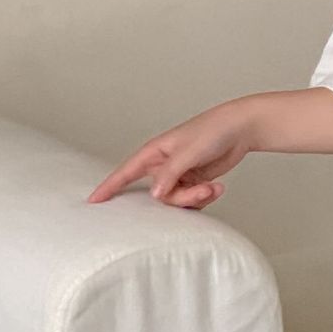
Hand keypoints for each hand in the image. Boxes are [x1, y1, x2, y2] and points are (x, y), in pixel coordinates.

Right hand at [85, 100, 252, 208]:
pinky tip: (218, 187)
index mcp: (154, 153)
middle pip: (159, 197)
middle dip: (181, 198)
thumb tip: (154, 196)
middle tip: (202, 190)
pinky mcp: (193, 182)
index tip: (92, 201)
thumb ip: (170, 175)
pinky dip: (205, 197)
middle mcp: (163, 166)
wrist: (239, 130)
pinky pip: (191, 201)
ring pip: (176, 202)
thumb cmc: (212, 131)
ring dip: (196, 198)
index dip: (109, 187)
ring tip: (213, 187)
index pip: (125, 173)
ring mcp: (179, 176)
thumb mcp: (188, 152)